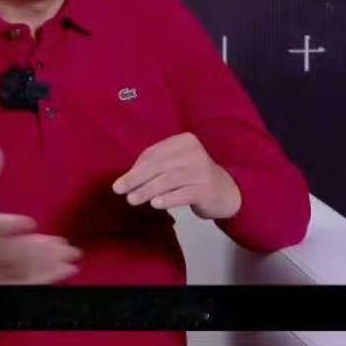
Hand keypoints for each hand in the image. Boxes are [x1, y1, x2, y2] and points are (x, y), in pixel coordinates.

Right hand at [0, 145, 81, 283]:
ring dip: (48, 263)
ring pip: (22, 270)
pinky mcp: (5, 286)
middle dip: (38, 249)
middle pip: (10, 253)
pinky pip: (29, 283)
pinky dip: (51, 277)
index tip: (28, 222)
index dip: (8, 227)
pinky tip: (69, 269)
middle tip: (62, 243)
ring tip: (71, 253)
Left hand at [111, 132, 241, 220]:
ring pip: (168, 180)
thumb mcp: (177, 164)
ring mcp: (202, 171)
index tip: (121, 182)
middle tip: (120, 190)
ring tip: (132, 200)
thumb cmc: (193, 177)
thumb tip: (128, 176)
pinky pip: (183, 194)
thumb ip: (156, 165)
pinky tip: (155, 204)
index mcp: (184, 141)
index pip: (155, 153)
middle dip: (136, 178)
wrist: (225, 192)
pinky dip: (168, 199)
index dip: (136, 168)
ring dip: (147, 190)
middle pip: (159, 166)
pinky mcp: (206, 189)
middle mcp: (194, 152)